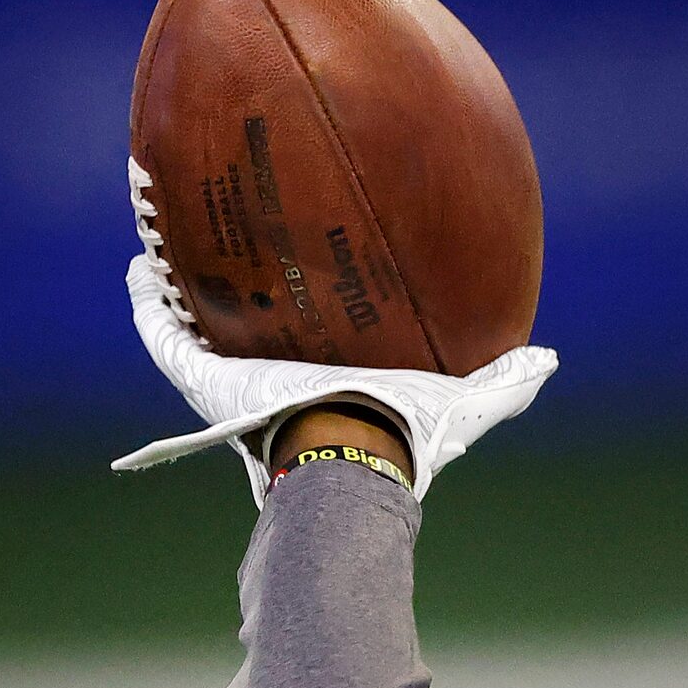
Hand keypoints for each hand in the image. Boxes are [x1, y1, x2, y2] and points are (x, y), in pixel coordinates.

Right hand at [112, 250, 555, 502]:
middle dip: (237, 288)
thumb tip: (549, 358)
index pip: (313, 340)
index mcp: (331, 379)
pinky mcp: (200, 375)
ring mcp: (233, 376)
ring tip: (162, 234)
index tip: (305, 266)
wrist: (359, 453)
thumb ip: (509, 380)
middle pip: (248, 326)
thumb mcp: (471, 403)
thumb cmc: (412, 437)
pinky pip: (161, 331)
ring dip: (176, 280)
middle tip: (229, 237)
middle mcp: (278, 377)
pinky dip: (146, 299)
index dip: (308, 307)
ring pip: (193, 323)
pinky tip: (139, 263)